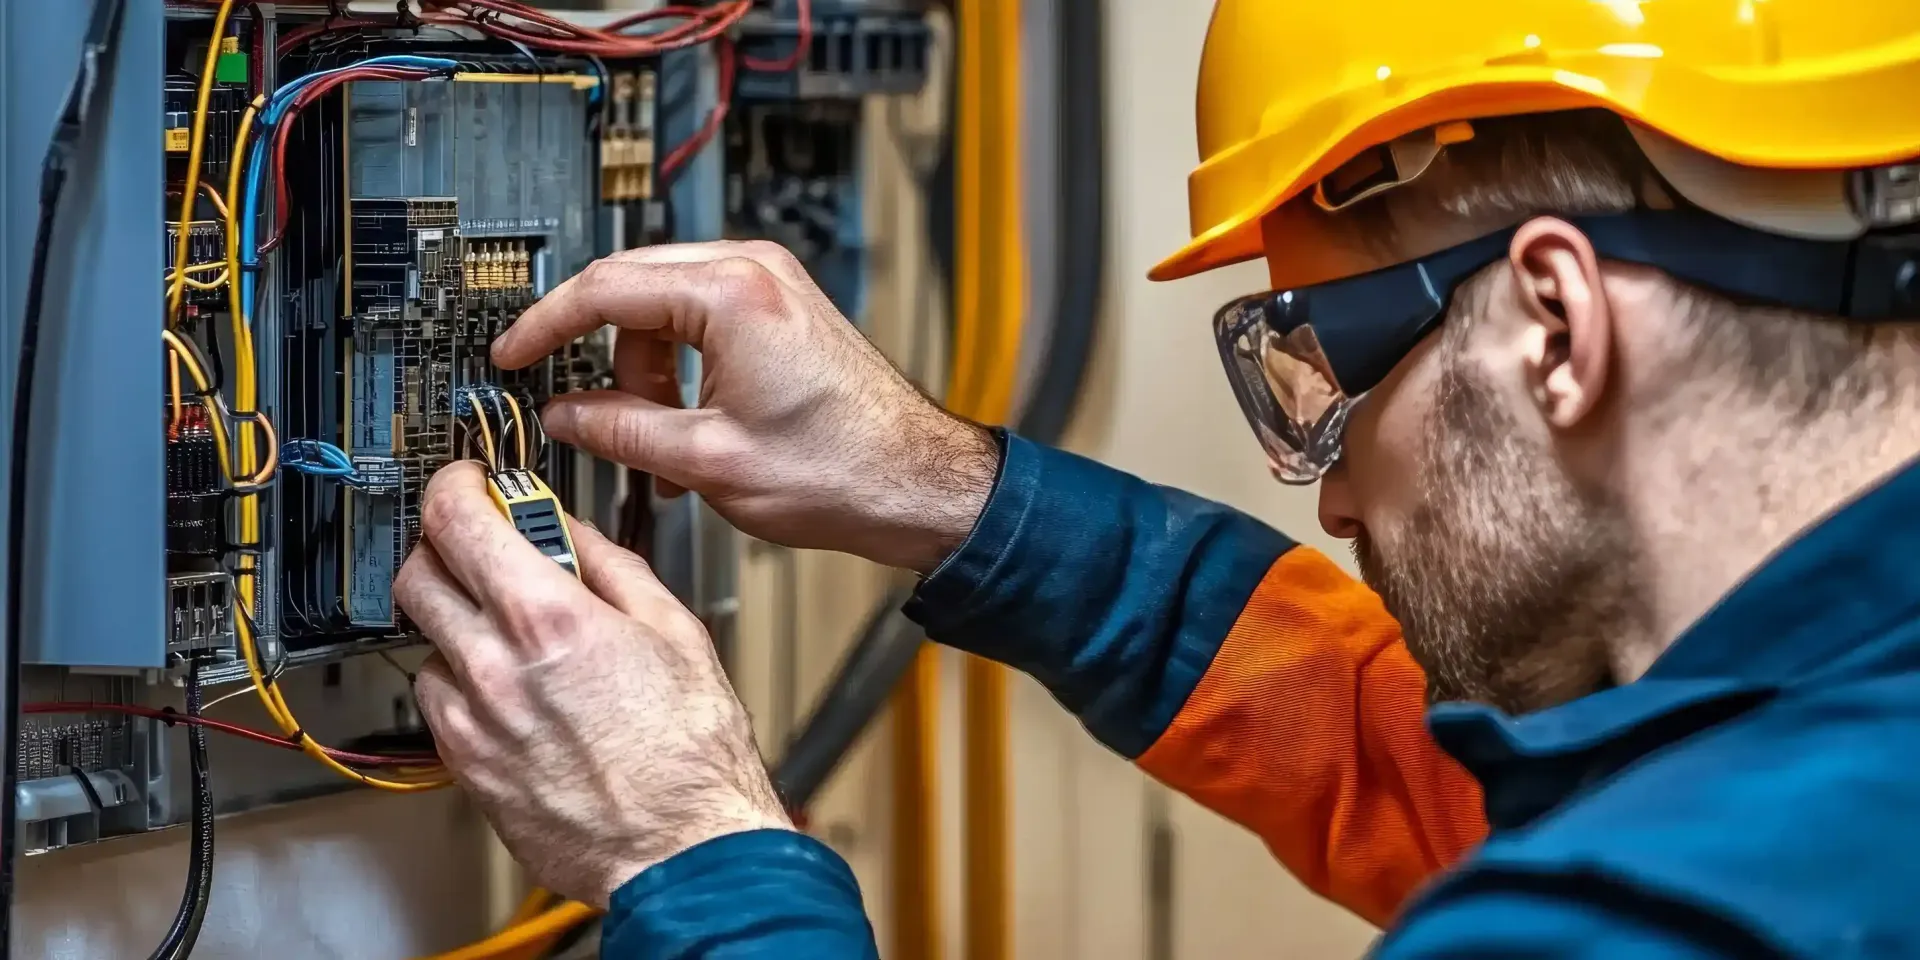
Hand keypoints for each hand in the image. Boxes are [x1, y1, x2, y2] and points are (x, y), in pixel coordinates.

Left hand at [393, 461, 788, 907]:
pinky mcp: (466, 767)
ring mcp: (473, 720)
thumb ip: (611, 566)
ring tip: (508, 630)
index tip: (467, 482)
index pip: (458, 519)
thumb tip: (571, 531)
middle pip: (418, 573)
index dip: (454, 485)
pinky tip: (510, 687)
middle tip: (480, 547)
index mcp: (550, 617)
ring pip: (421, 640)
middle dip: (442, 546)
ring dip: (454, 619)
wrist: (682, 849)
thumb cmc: (693, 754)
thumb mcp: (674, 629)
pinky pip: (436, 702)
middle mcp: (496, 666)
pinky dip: (461, 679)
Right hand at [492, 240, 998, 573]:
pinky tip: (683, 426)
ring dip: (643, 370)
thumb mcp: (705, 461)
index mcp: (731, 295)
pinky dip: (678, 367)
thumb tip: (564, 416)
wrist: (916, 483)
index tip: (511, 354)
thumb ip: (619, 431)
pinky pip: (700, 319)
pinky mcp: (780, 308)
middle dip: (599, 356)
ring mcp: (770, 284)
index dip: (545, 325)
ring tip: (654, 441)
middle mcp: (753, 272)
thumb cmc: (843, 470)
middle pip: (630, 290)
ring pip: (663, 307)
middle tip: (573, 408)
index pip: (604, 287)